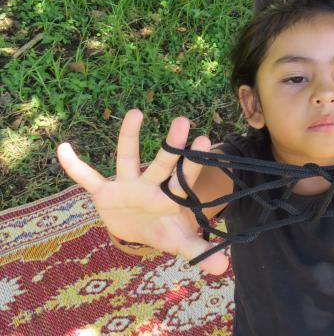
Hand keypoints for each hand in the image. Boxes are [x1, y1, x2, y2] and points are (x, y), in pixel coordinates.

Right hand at [56, 110, 229, 274]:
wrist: (137, 231)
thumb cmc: (163, 230)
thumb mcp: (178, 242)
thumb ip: (199, 252)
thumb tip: (224, 269)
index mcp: (170, 196)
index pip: (186, 178)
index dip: (195, 161)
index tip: (205, 138)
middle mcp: (150, 185)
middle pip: (163, 164)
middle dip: (172, 145)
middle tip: (183, 120)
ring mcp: (127, 185)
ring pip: (128, 158)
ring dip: (129, 136)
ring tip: (136, 112)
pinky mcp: (104, 192)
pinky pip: (86, 178)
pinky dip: (74, 167)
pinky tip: (63, 149)